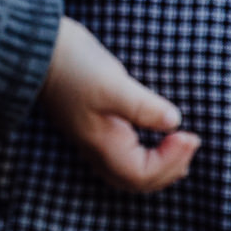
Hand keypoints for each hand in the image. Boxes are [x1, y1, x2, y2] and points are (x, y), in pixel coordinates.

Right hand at [39, 18, 199, 192]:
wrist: (40, 50)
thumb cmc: (73, 66)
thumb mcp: (111, 84)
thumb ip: (142, 106)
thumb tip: (174, 121)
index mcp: (102, 143)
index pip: (142, 174)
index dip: (171, 160)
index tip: (188, 134)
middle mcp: (97, 148)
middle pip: (137, 181)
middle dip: (169, 168)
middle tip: (191, 141)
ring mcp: (94, 139)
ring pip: (130, 172)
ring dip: (160, 167)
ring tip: (181, 146)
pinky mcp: (95, 126)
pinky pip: (124, 157)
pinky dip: (147, 157)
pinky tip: (160, 139)